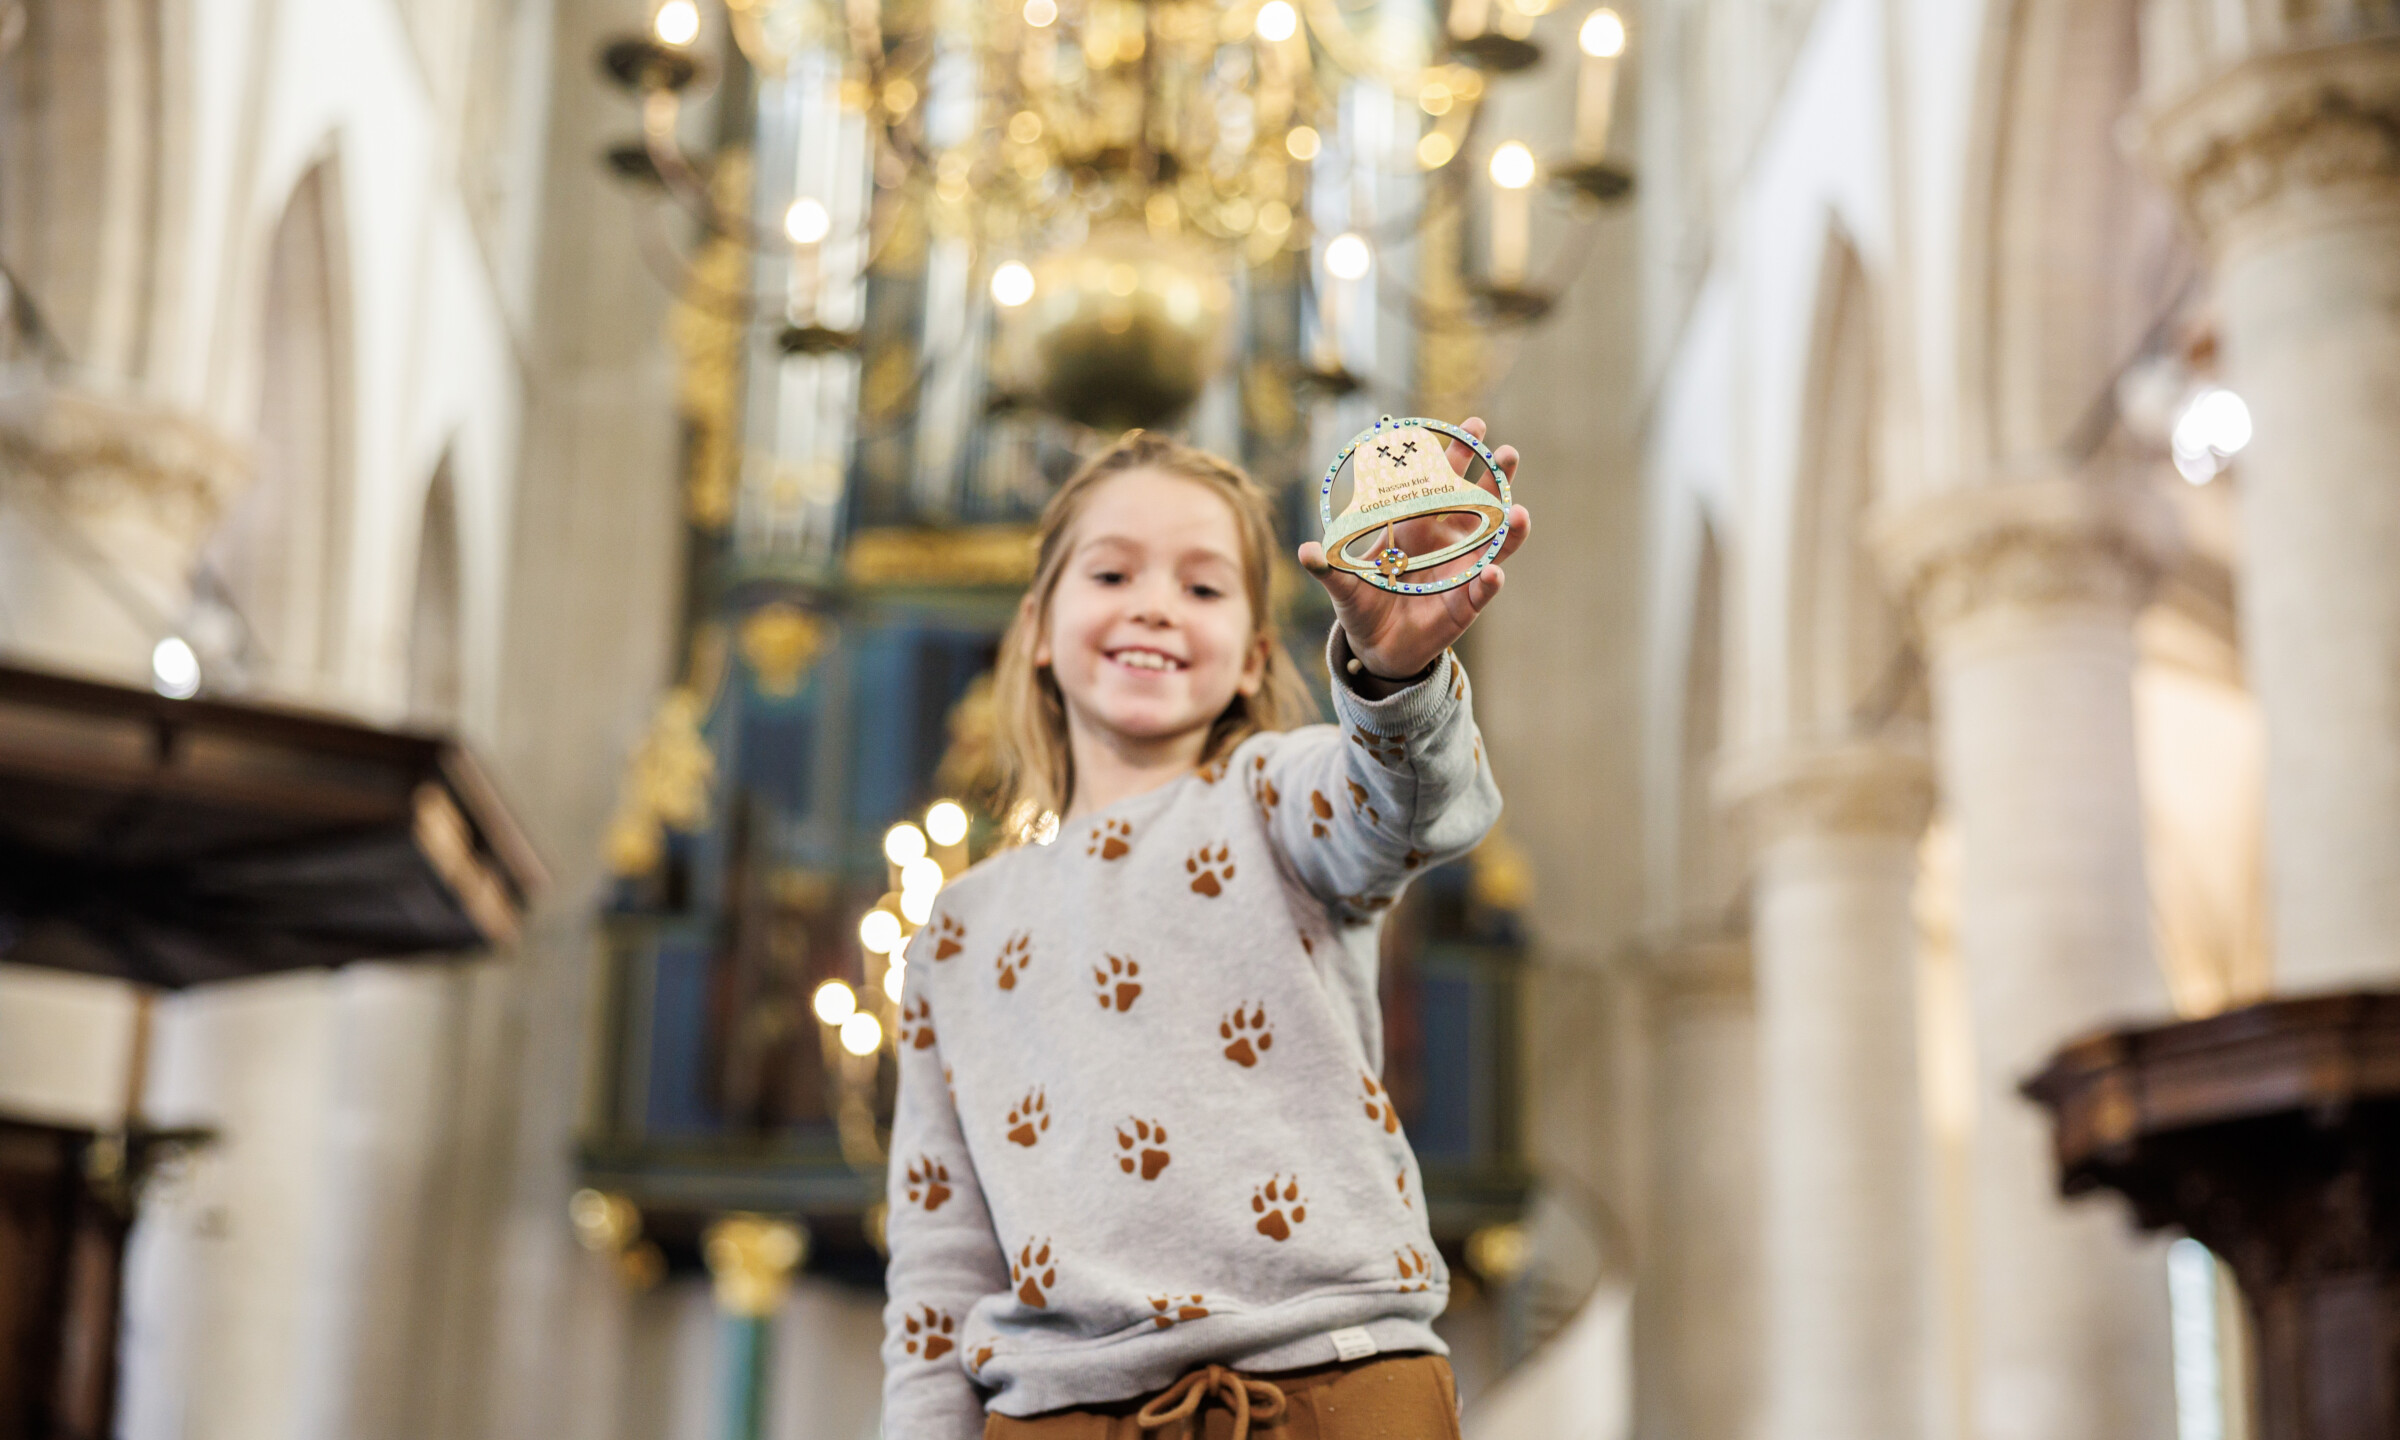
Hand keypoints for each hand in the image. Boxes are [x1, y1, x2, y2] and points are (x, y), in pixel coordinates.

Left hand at [1295, 416, 1532, 681]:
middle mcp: (1447, 542)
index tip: (1474, 426)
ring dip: (1509, 528)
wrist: (1376, 647)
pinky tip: (1495, 572)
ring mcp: (1461, 571)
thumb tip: (1303, 550)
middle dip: (1494, 478)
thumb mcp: (1343, 585)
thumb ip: (1327, 568)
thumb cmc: (1362, 604)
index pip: (1442, 482)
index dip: (1458, 454)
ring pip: (1494, 544)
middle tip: (1507, 453)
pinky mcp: (1465, 605)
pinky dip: (1489, 581)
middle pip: (1479, 504)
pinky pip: (1482, 590)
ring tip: (1519, 512)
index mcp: (1418, 524)